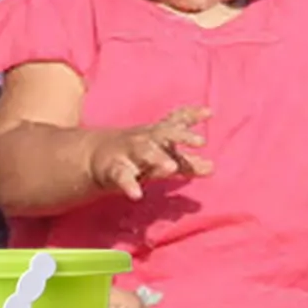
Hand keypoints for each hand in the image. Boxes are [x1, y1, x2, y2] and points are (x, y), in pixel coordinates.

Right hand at [90, 107, 210, 199]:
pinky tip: (137, 195)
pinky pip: (122, 176)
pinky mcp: (114, 169)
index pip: (177, 120)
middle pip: (164, 133)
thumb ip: (187, 163)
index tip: (209, 113)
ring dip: (158, 158)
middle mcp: (146, 138)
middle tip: (201, 141)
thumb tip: (212, 168)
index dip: (192, 115)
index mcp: (159, 133)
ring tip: (172, 168)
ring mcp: (129, 152)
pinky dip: (129, 184)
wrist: (95, 157)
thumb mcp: (162, 156)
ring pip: (144, 151)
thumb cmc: (138, 155)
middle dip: (182, 136)